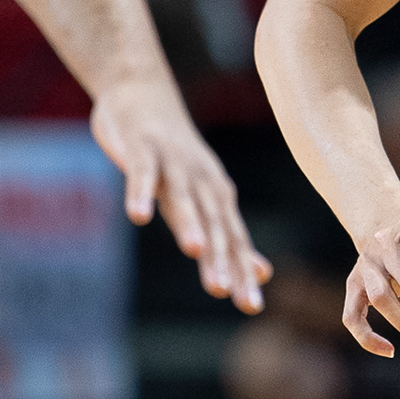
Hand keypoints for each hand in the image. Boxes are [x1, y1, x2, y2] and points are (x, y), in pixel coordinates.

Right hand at [90, 77, 268, 311]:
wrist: (142, 92)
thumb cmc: (173, 155)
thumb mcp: (205, 196)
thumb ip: (228, 235)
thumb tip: (261, 272)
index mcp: (217, 197)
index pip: (234, 240)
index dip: (242, 272)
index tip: (251, 306)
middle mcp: (201, 182)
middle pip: (214, 224)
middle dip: (221, 258)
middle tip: (227, 293)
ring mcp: (173, 164)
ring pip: (183, 199)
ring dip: (189, 224)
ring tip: (194, 252)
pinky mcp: (142, 148)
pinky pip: (141, 173)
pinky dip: (140, 193)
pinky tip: (138, 217)